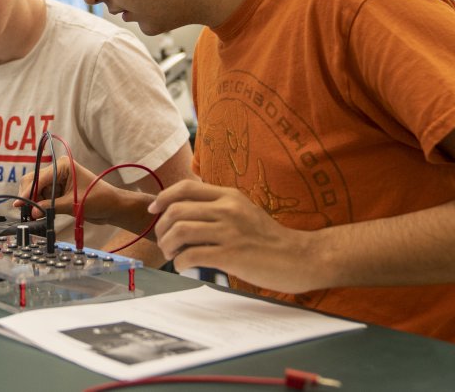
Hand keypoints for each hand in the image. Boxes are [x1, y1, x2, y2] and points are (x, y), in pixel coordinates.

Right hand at [13, 157, 124, 223]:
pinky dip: (40, 206)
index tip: (18, 203)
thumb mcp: (74, 203)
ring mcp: (57, 181)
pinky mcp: (58, 192)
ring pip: (36, 191)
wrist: (112, 207)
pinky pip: (43, 198)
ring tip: (33, 216)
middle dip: (28, 196)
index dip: (28, 191)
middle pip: (34, 181)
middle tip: (24, 212)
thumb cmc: (98, 200)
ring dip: (34, 203)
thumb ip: (51, 207)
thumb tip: (32, 212)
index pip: (40, 177)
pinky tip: (39, 214)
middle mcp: (57, 171)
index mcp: (62, 166)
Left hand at [148, 181, 323, 294]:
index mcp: (229, 195)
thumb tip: (185, 211)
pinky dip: (181, 262)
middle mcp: (227, 209)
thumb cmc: (270, 239)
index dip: (162, 198)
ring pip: (179, 231)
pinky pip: (191, 255)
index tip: (153, 211)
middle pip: (176, 210)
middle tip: (163, 242)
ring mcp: (229, 231)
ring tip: (172, 254)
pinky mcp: (231, 255)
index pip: (185, 187)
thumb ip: (219, 207)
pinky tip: (185, 266)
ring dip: (167, 245)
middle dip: (161, 228)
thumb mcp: (244, 211)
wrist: (300, 257)